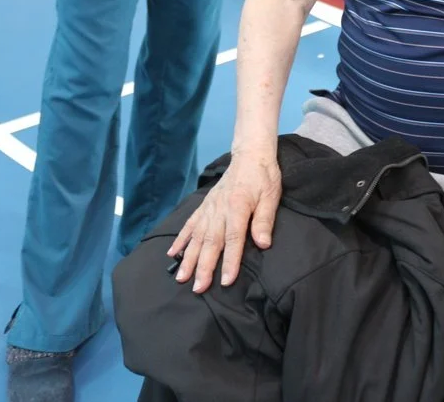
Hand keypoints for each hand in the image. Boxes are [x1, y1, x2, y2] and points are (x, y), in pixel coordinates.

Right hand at [167, 152, 281, 292]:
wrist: (249, 155)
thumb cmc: (263, 177)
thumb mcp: (271, 196)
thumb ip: (264, 220)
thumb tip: (263, 243)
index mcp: (237, 207)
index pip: (233, 238)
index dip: (230, 261)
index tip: (225, 281)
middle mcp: (219, 209)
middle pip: (211, 241)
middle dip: (203, 266)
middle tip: (198, 288)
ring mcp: (209, 207)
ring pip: (197, 236)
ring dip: (188, 257)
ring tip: (181, 277)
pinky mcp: (204, 206)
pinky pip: (190, 224)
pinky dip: (180, 239)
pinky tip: (172, 254)